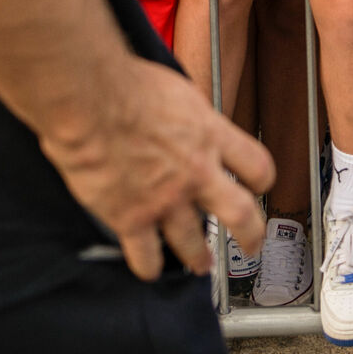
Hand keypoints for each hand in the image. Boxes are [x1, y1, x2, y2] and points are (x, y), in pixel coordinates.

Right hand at [40, 52, 272, 278]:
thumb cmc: (126, 84)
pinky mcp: (131, 217)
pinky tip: (149, 269)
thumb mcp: (179, 91)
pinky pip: (146, 255)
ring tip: (200, 264)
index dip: (261, 180)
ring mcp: (166, 199)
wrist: (91, 101)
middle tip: (251, 244)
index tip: (259, 187)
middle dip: (250, 235)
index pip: (256, 165)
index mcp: (211, 135)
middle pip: (240, 214)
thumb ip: (191, 118)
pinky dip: (149, 267)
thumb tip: (190, 121)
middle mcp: (196, 171)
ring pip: (193, 243)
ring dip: (198, 258)